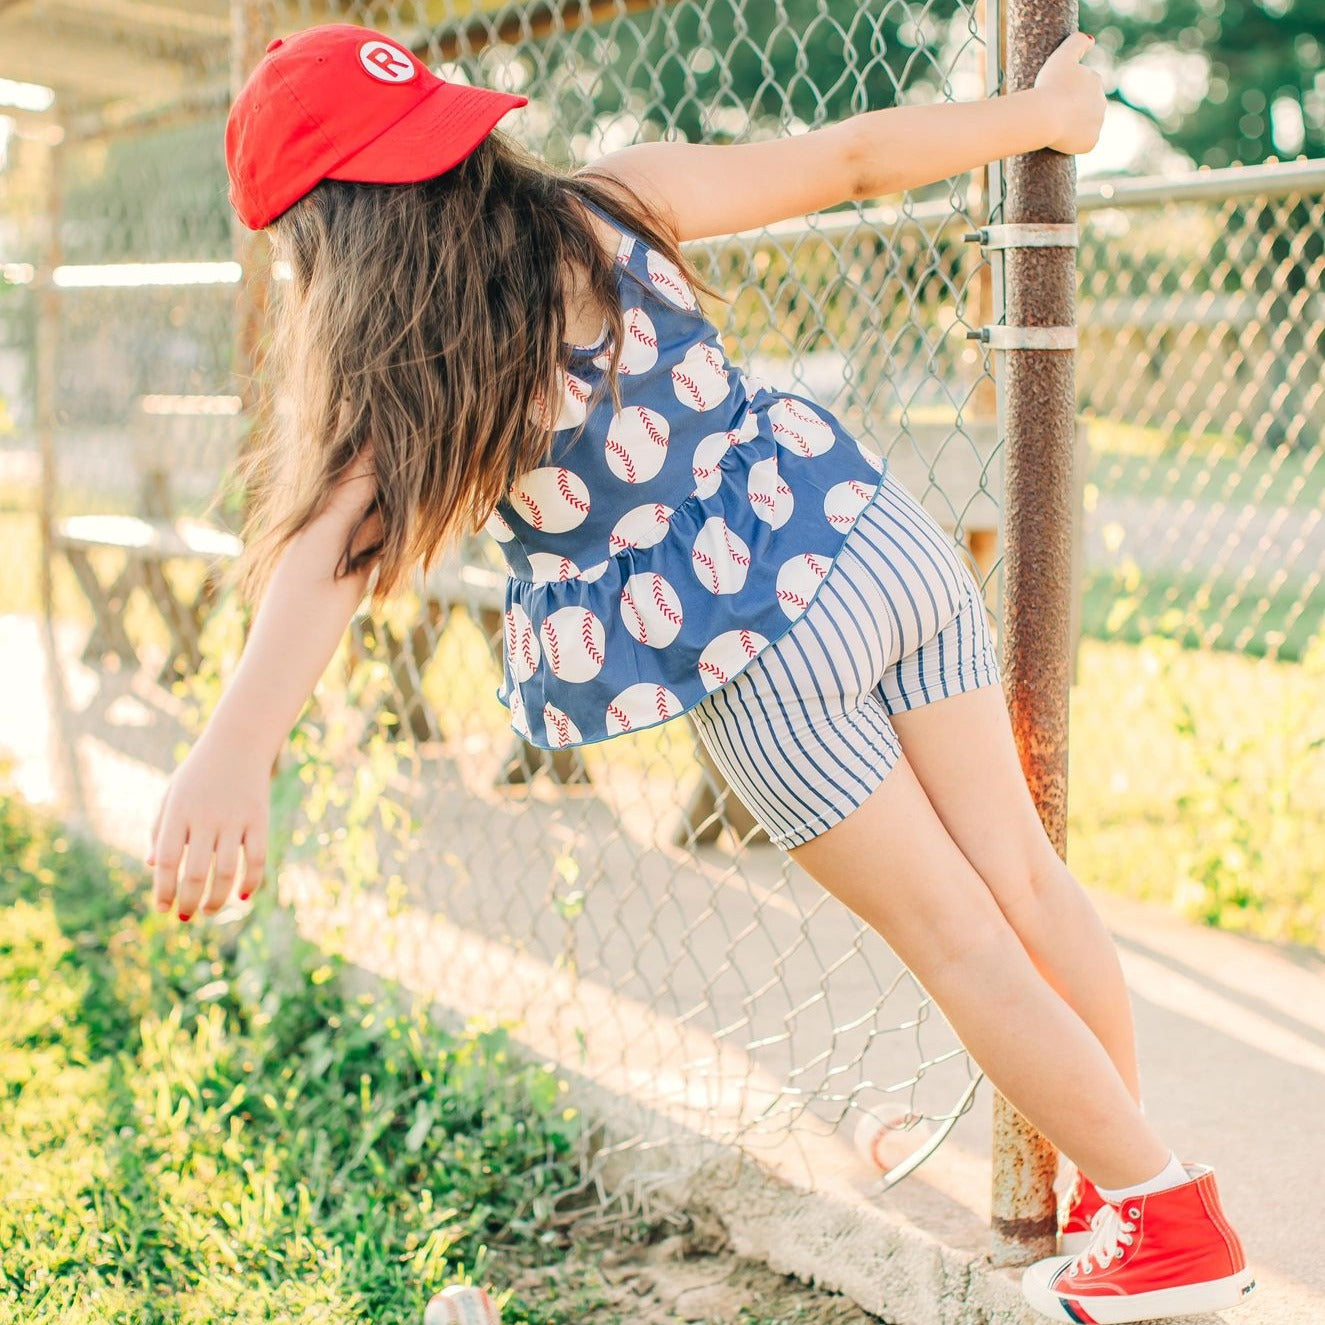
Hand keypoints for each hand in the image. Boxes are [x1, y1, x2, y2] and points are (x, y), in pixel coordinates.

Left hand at [147, 730, 271, 920]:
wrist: (238, 742)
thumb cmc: (198, 773)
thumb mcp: (171, 795)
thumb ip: (159, 829)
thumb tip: (151, 866)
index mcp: (178, 812)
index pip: (165, 860)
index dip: (163, 889)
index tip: (163, 909)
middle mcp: (205, 818)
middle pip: (196, 872)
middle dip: (189, 902)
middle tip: (185, 918)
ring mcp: (235, 819)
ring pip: (227, 871)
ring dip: (217, 898)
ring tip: (210, 911)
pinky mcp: (259, 819)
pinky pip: (257, 858)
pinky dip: (251, 882)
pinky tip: (243, 897)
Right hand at [1034, 32, 1105, 155]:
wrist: (1045, 116)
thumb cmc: (1050, 85)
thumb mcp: (1061, 56)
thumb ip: (1076, 42)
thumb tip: (1090, 40)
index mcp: (1095, 81)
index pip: (1081, 88)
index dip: (1065, 92)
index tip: (1052, 94)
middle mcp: (1101, 102)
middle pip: (1085, 107)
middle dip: (1072, 109)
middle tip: (1051, 112)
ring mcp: (1097, 124)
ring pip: (1084, 125)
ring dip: (1073, 126)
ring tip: (1055, 126)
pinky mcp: (1091, 142)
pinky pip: (1084, 143)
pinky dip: (1074, 143)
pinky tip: (1061, 140)